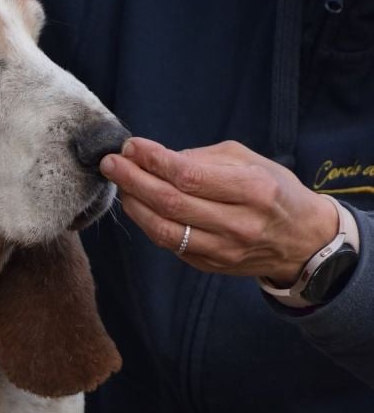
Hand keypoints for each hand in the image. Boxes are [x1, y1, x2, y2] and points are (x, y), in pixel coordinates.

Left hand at [100, 138, 337, 285]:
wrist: (301, 241)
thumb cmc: (274, 191)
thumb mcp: (250, 162)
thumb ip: (203, 159)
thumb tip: (157, 157)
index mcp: (252, 190)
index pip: (189, 176)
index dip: (153, 160)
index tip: (131, 146)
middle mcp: (238, 224)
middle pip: (170, 203)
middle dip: (133, 180)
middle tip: (111, 163)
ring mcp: (223, 250)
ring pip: (163, 229)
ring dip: (134, 204)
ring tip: (120, 184)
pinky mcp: (210, 266)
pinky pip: (169, 244)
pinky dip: (147, 222)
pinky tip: (138, 205)